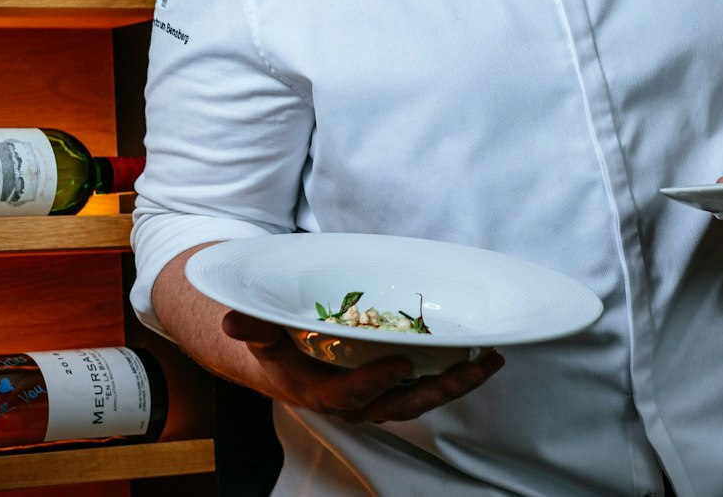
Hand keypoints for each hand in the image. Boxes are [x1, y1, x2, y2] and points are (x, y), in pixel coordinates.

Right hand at [222, 310, 503, 422]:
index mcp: (321, 391)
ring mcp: (376, 397)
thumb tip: (232, 319)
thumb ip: (251, 325)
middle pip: (400, 404)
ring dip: (455, 385)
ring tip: (490, 363)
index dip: (376, 382)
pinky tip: (482, 358)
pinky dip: (454, 376)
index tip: (402, 362)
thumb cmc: (274, 345)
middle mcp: (354, 402)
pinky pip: (425, 387)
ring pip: (419, 399)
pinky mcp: (392, 387)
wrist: (283, 362)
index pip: (351, 395)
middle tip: (471, 368)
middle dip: (438, 390)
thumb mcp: (258, 333)